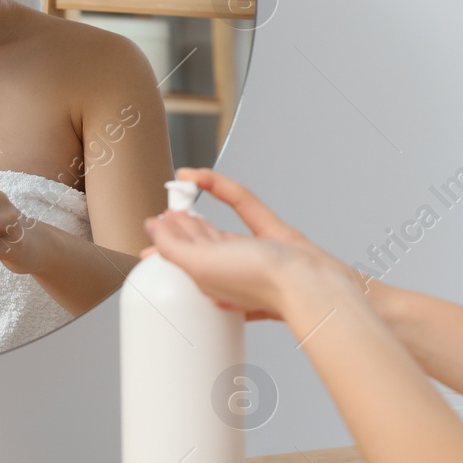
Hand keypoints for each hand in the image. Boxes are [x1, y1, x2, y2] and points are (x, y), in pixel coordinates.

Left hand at [141, 167, 358, 320]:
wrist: (310, 281)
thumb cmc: (262, 284)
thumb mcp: (200, 266)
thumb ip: (172, 247)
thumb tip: (153, 228)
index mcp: (212, 284)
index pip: (183, 260)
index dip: (166, 241)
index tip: (152, 225)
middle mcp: (232, 270)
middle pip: (200, 244)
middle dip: (181, 225)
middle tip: (167, 207)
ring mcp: (255, 252)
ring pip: (222, 225)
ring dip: (201, 204)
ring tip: (182, 187)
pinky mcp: (275, 233)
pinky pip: (244, 203)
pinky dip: (222, 188)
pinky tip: (203, 178)